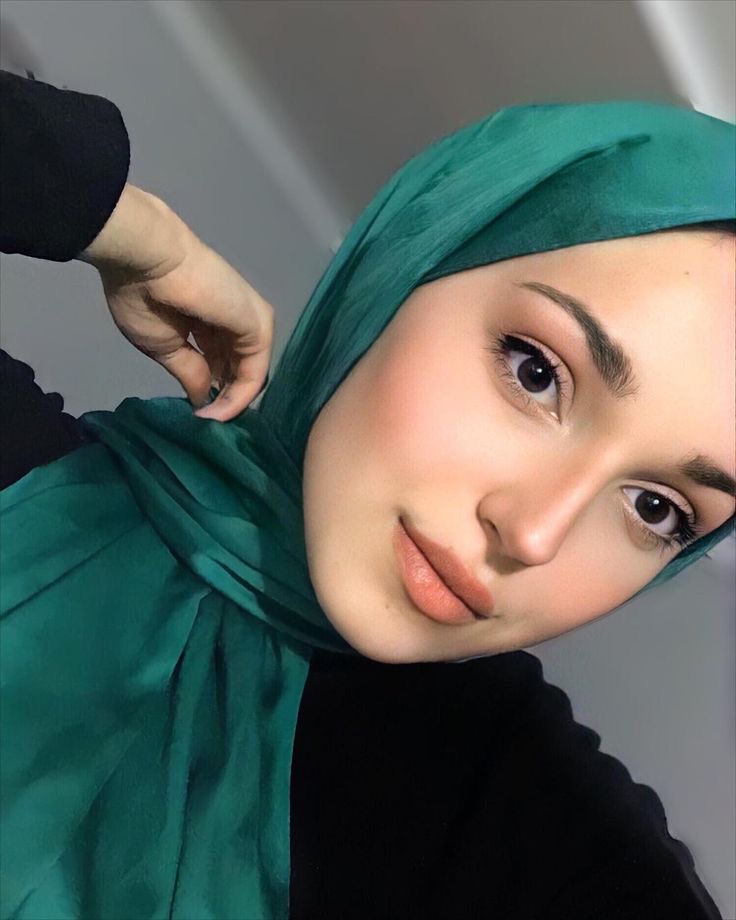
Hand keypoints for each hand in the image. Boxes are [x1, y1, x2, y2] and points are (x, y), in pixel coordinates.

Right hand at [78, 184, 273, 421]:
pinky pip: (254, 372)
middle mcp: (236, 322)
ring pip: (250, 374)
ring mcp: (251, 322)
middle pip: (239, 370)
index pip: (223, 365)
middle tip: (206, 425)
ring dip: (232, 403)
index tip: (195, 416)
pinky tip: (218, 412)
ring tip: (210, 422)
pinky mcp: (259, 326)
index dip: (212, 393)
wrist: (145, 260)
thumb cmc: (145, 295)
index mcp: (212, 322)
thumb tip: (202, 399)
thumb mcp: (165, 346)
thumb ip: (190, 372)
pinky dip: (239, 396)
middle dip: (224, 400)